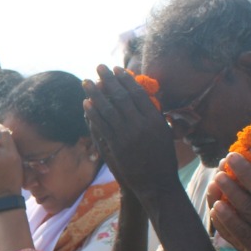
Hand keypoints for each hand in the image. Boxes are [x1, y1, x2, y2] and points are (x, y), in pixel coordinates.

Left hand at [83, 66, 179, 203]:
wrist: (157, 183)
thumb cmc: (162, 158)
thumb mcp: (164, 133)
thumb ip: (155, 114)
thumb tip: (147, 96)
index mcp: (154, 119)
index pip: (137, 93)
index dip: (125, 80)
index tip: (116, 69)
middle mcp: (141, 125)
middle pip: (121, 97)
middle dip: (108, 80)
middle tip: (99, 67)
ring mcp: (127, 135)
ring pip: (108, 109)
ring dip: (95, 93)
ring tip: (86, 82)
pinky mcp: (116, 146)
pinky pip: (102, 125)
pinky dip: (93, 113)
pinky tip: (86, 103)